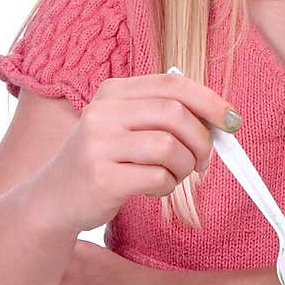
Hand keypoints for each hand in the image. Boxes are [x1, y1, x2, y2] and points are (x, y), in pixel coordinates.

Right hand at [37, 70, 242, 234]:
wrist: (53, 199)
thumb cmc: (102, 161)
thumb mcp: (124, 126)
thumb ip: (164, 115)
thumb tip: (222, 119)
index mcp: (113, 92)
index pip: (173, 84)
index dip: (210, 101)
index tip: (232, 121)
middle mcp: (103, 113)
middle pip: (176, 114)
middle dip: (201, 140)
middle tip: (203, 161)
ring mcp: (98, 145)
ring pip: (170, 147)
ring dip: (185, 167)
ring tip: (174, 176)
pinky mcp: (102, 178)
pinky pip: (157, 177)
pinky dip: (168, 186)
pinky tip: (155, 188)